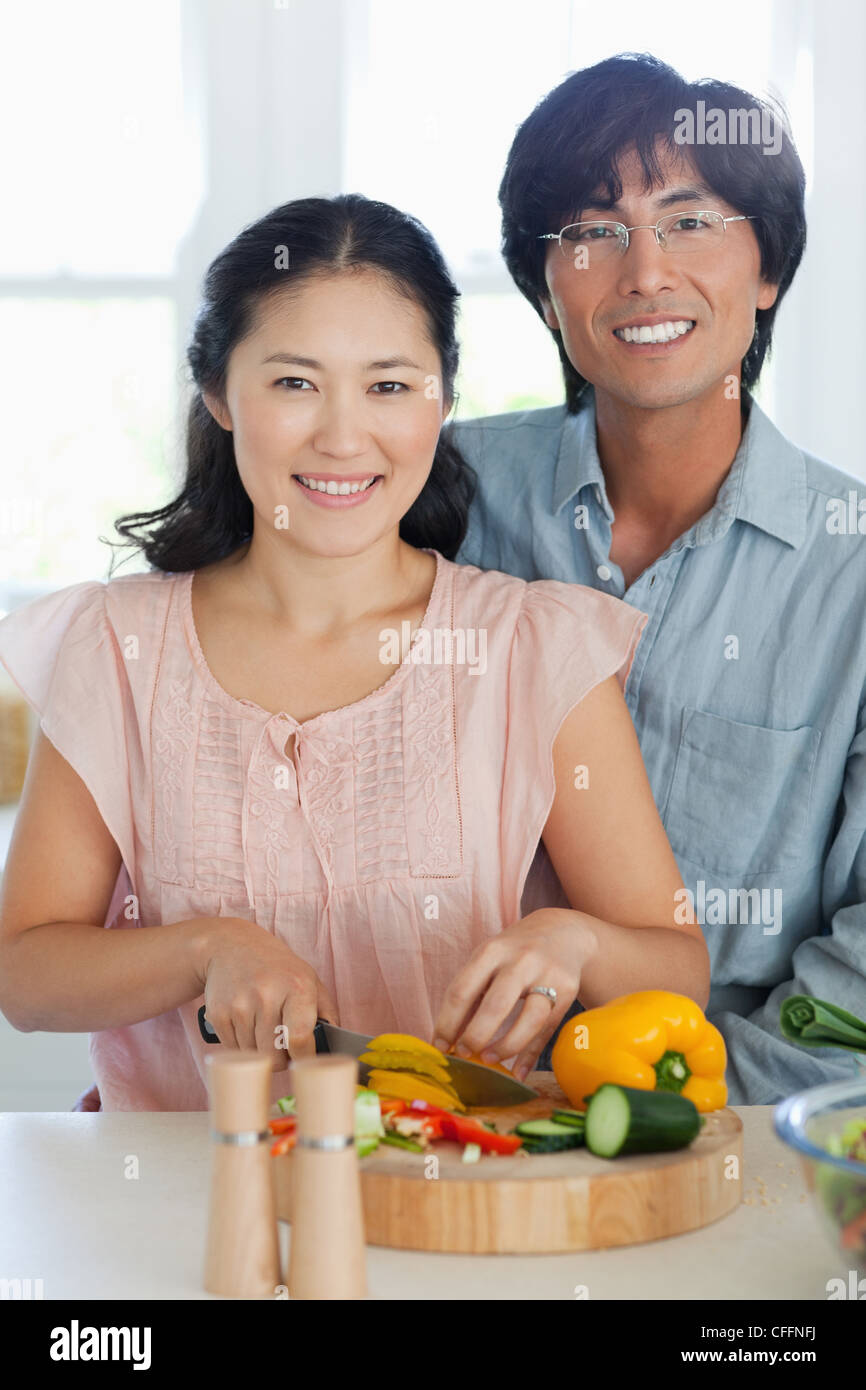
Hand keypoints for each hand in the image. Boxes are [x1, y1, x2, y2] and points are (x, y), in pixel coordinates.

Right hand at [197, 917, 339, 1070]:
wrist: (231, 947)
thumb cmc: (277, 968)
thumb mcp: (309, 979)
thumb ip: (326, 1013)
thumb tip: (332, 1046)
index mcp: (296, 987)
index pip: (300, 1039)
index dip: (304, 1057)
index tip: (305, 1058)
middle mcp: (266, 994)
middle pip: (274, 1056)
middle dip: (281, 1059)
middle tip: (282, 1046)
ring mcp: (239, 1005)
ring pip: (253, 1056)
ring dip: (260, 1051)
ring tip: (263, 1029)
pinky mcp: (218, 1014)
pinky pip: (233, 1049)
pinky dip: (242, 1046)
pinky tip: (246, 1025)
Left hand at [432, 909, 596, 1080]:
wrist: (562, 932)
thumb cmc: (513, 952)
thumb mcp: (489, 958)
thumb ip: (471, 992)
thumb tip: (448, 1038)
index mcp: (492, 951)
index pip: (462, 990)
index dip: (447, 1023)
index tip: (439, 1046)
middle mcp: (520, 960)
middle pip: (496, 1005)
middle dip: (476, 1036)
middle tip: (464, 1054)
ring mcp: (547, 975)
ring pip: (530, 1019)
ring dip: (506, 1046)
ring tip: (489, 1061)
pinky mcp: (567, 991)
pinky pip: (547, 1029)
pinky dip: (531, 1054)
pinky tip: (517, 1072)